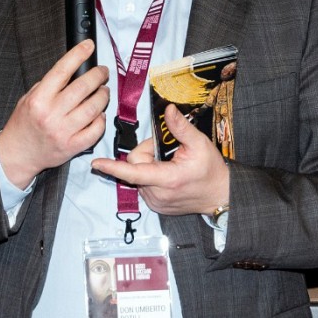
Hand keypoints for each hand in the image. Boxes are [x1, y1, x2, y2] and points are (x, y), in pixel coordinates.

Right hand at [0, 40, 109, 189]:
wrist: (18, 154)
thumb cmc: (23, 124)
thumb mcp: (28, 99)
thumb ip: (48, 85)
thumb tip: (73, 69)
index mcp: (39, 99)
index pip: (62, 70)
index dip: (78, 54)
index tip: (89, 46)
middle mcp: (51, 114)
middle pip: (83, 87)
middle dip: (98, 75)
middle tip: (102, 72)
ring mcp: (63, 131)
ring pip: (93, 108)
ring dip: (103, 96)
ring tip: (103, 91)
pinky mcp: (72, 146)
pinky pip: (95, 130)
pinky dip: (101, 120)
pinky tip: (99, 114)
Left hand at [91, 105, 229, 216]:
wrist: (220, 195)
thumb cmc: (211, 170)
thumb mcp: (200, 144)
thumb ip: (181, 127)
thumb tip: (168, 110)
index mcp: (168, 178)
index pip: (133, 172)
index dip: (113, 167)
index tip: (97, 164)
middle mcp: (157, 194)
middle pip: (135, 166)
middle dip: (147, 154)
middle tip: (168, 151)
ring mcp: (155, 202)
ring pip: (138, 175)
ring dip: (149, 166)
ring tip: (171, 165)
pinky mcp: (155, 206)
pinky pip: (143, 185)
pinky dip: (151, 177)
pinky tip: (169, 175)